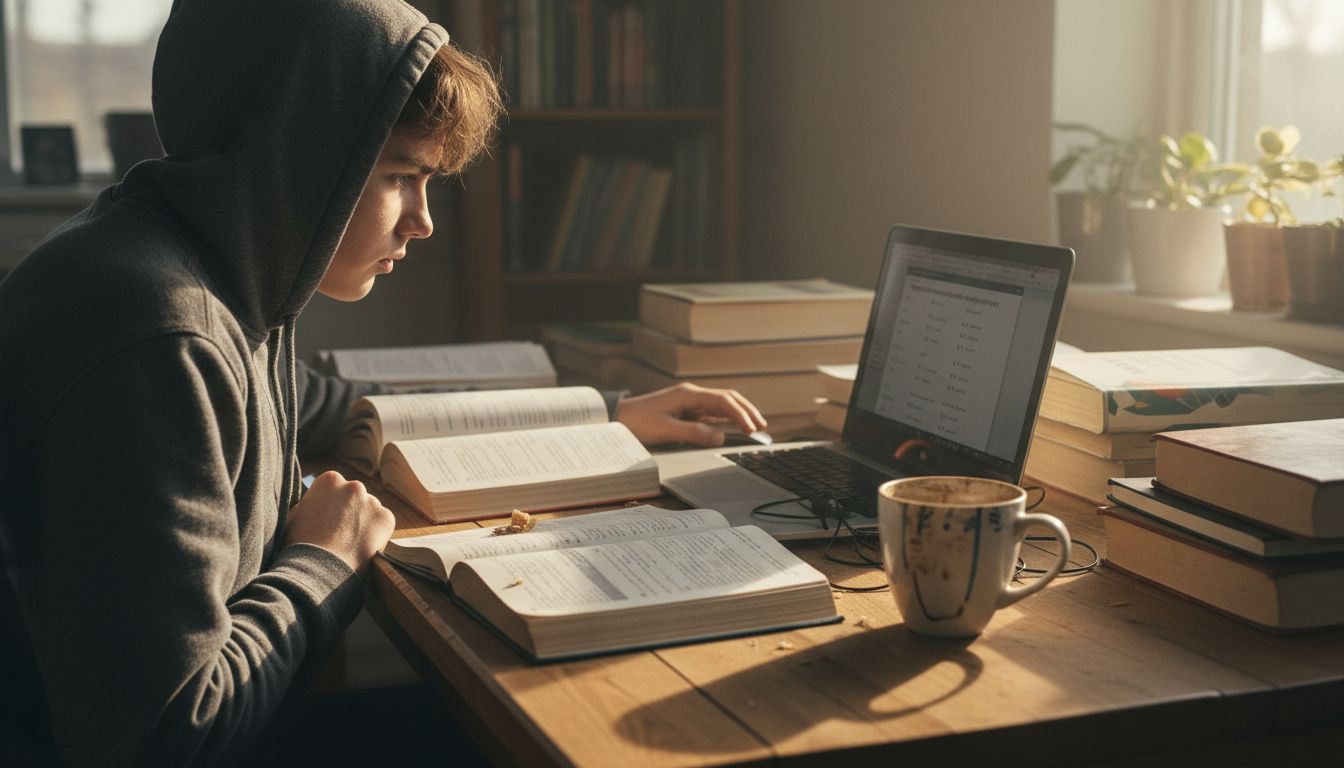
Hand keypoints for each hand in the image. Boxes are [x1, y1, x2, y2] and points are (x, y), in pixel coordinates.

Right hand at [282, 470, 395, 574]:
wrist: (317, 570)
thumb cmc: (300, 546)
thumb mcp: (295, 516)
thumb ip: (310, 504)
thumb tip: (316, 503)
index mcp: (329, 480)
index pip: (336, 489)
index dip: (332, 507)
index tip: (329, 522)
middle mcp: (353, 486)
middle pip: (355, 498)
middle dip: (350, 512)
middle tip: (342, 535)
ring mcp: (372, 501)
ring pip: (370, 511)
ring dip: (364, 523)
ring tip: (351, 545)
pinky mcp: (386, 518)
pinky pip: (383, 525)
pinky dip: (377, 535)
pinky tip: (362, 548)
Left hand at [615, 383, 766, 447]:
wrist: (617, 419)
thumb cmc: (638, 423)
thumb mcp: (666, 430)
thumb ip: (694, 433)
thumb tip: (721, 436)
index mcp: (688, 394)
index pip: (723, 401)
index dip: (741, 414)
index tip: (753, 428)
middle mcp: (691, 395)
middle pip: (727, 399)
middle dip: (746, 411)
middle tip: (762, 426)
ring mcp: (689, 403)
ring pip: (721, 406)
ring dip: (738, 415)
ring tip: (754, 427)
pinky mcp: (685, 412)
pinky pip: (710, 415)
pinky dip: (725, 421)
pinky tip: (733, 428)